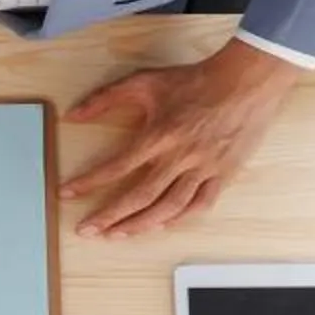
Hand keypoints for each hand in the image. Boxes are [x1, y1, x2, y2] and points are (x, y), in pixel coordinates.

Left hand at [63, 40, 301, 236]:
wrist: (248, 79)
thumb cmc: (196, 80)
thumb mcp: (145, 81)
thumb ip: (105, 98)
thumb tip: (72, 115)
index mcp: (160, 135)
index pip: (117, 166)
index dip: (89, 183)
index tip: (66, 194)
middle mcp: (182, 156)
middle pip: (140, 196)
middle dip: (109, 217)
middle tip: (86, 230)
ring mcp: (205, 168)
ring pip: (169, 207)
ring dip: (140, 225)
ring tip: (116, 234)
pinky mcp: (225, 173)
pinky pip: (200, 205)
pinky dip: (179, 219)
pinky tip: (160, 225)